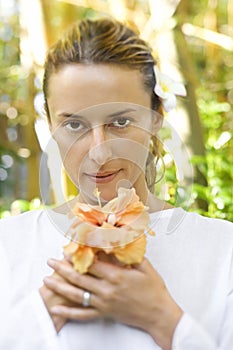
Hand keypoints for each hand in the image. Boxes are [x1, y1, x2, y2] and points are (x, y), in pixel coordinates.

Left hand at [45, 256, 182, 348]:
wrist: (158, 314)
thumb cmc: (153, 289)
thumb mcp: (144, 266)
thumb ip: (128, 255)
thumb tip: (115, 242)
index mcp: (116, 276)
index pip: (91, 264)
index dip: (77, 256)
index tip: (67, 249)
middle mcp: (107, 290)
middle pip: (79, 278)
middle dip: (62, 268)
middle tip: (50, 261)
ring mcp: (104, 303)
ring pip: (77, 295)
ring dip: (60, 286)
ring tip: (47, 279)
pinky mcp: (104, 314)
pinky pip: (83, 314)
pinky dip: (68, 312)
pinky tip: (57, 308)